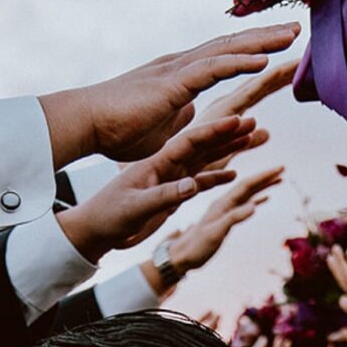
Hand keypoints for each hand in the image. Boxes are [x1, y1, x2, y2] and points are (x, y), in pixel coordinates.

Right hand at [40, 22, 298, 165]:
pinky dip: (238, 63)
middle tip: (297, 29)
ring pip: (227, 51)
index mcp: (182, 74)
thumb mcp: (164, 126)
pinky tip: (261, 60)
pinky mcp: (172, 85)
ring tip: (290, 37)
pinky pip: (212, 70)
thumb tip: (193, 112)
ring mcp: (178, 72)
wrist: (87, 124)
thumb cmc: (119, 129)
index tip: (281, 44)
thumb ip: (181, 115)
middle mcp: (182, 65)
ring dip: (260, 44)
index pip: (225, 56)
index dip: (253, 48)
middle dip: (265, 37)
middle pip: (232, 46)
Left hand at [54, 114, 268, 263]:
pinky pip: (199, 181)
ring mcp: (170, 178)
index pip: (190, 142)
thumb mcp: (135, 208)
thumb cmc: (108, 216)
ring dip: (227, 149)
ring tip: (249, 138)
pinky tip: (233, 173)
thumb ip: (164, 196)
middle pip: (203, 145)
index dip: (214, 130)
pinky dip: (216, 177)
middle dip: (228, 133)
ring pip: (205, 160)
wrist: (93, 227)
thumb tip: (193, 185)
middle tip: (253, 120)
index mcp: (157, 164)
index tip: (237, 118)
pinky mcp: (170, 193)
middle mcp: (166, 167)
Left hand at [162, 164, 283, 276]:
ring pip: (245, 192)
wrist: (176, 257)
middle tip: (283, 167)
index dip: (262, 175)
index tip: (279, 166)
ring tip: (279, 179)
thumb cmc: (192, 249)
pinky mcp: (221, 218)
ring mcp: (221, 209)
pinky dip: (255, 198)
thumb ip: (232, 219)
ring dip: (262, 184)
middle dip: (264, 175)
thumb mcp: (213, 234)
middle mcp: (221, 202)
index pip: (244, 184)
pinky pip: (242, 203)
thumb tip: (254, 205)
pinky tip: (263, 198)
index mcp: (220, 203)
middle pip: (246, 183)